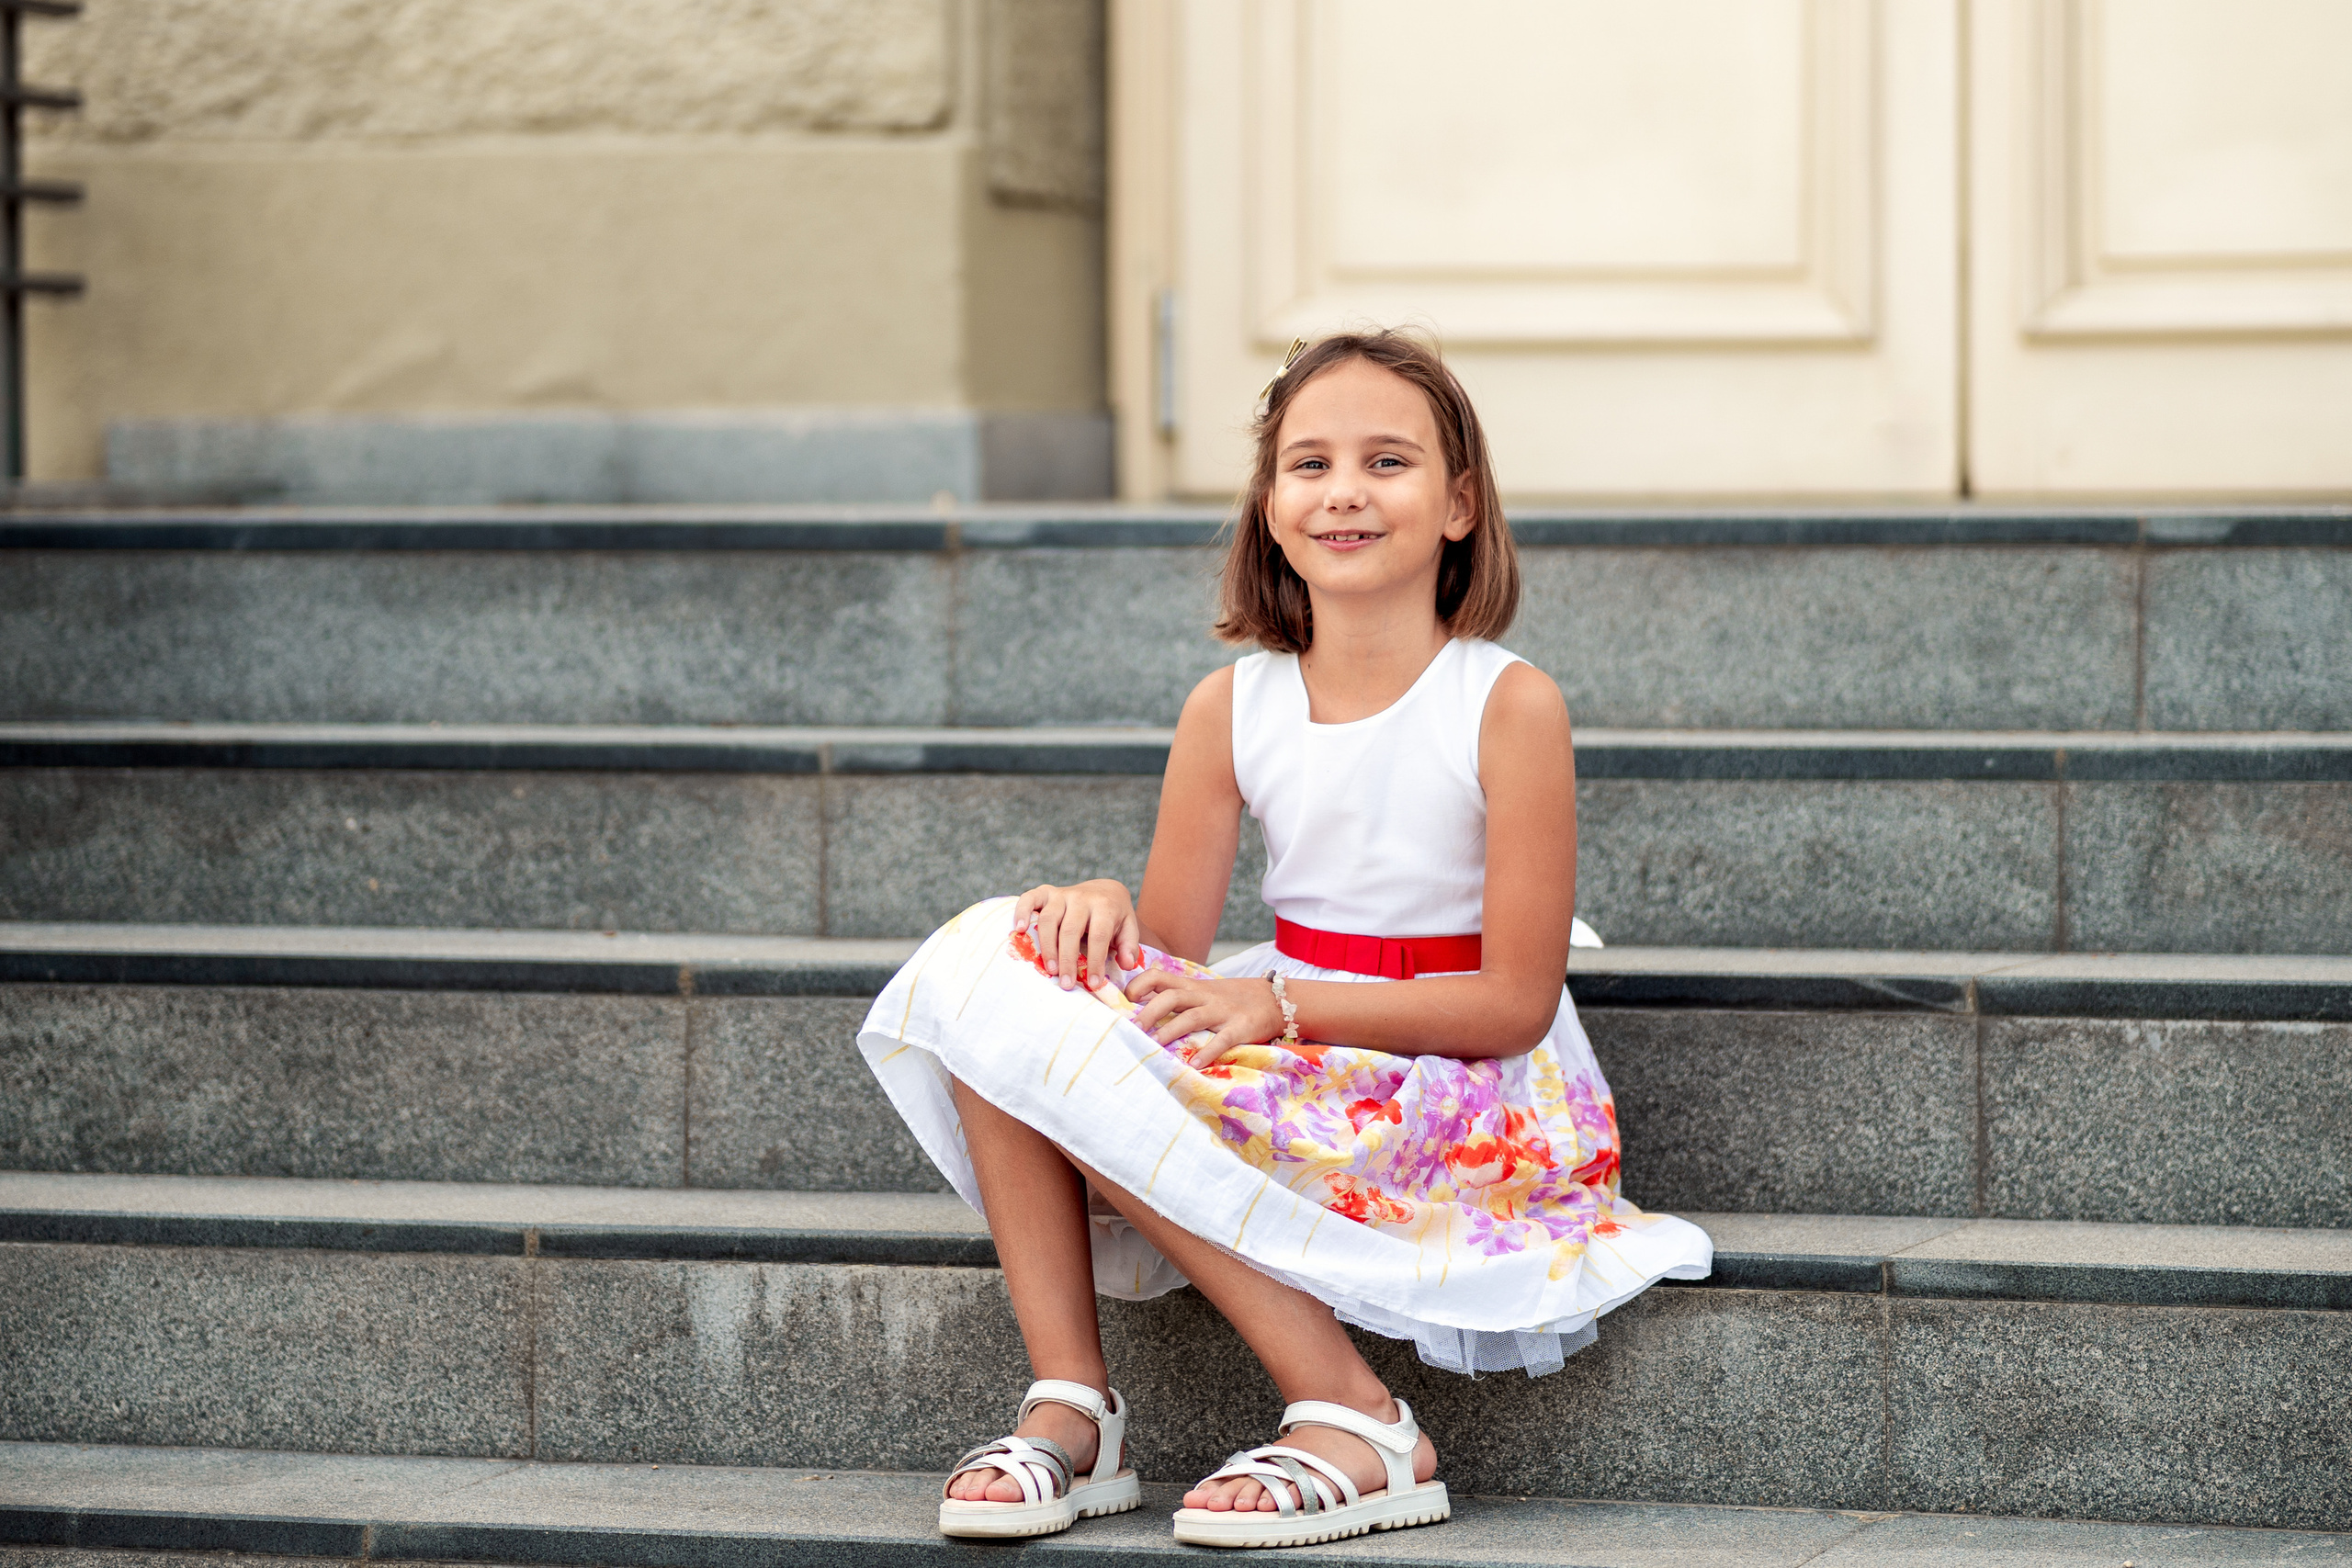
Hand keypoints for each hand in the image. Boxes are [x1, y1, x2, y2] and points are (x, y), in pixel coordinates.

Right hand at [1014, 879, 1141, 990]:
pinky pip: (1029, 898)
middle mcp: (1081, 898)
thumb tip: (1127, 964)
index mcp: (1104, 906)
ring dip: (1047, 946)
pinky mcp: (1046, 892)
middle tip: (1066, 983)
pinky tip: (1018, 930)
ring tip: (1050, 970)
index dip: (1095, 961)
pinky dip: (1021, 911)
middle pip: (1070, 930)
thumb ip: (1129, 945)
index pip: (1099, 936)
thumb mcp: (1128, 928)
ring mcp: (1062, 894)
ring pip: (1049, 919)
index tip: (1092, 983)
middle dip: (1068, 959)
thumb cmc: (1115, 916)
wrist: (1105, 890)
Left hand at [1126, 970, 1285, 1068]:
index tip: (1125, 1001)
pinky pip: (1222, 1039)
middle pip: (1171, 997)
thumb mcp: (1204, 991)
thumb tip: (1143, 1005)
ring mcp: (1222, 1011)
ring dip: (1171, 1031)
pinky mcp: (1240, 1027)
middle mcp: (1204, 996)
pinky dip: (1209, 1051)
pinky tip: (1196, 1064)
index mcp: (1193, 987)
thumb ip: (1178, 995)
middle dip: (1148, 1012)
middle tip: (1131, 1029)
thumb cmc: (1233, 998)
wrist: (1276, 999)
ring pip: (1192, 1017)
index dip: (1139, 985)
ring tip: (1154, 1046)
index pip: (1159, 977)